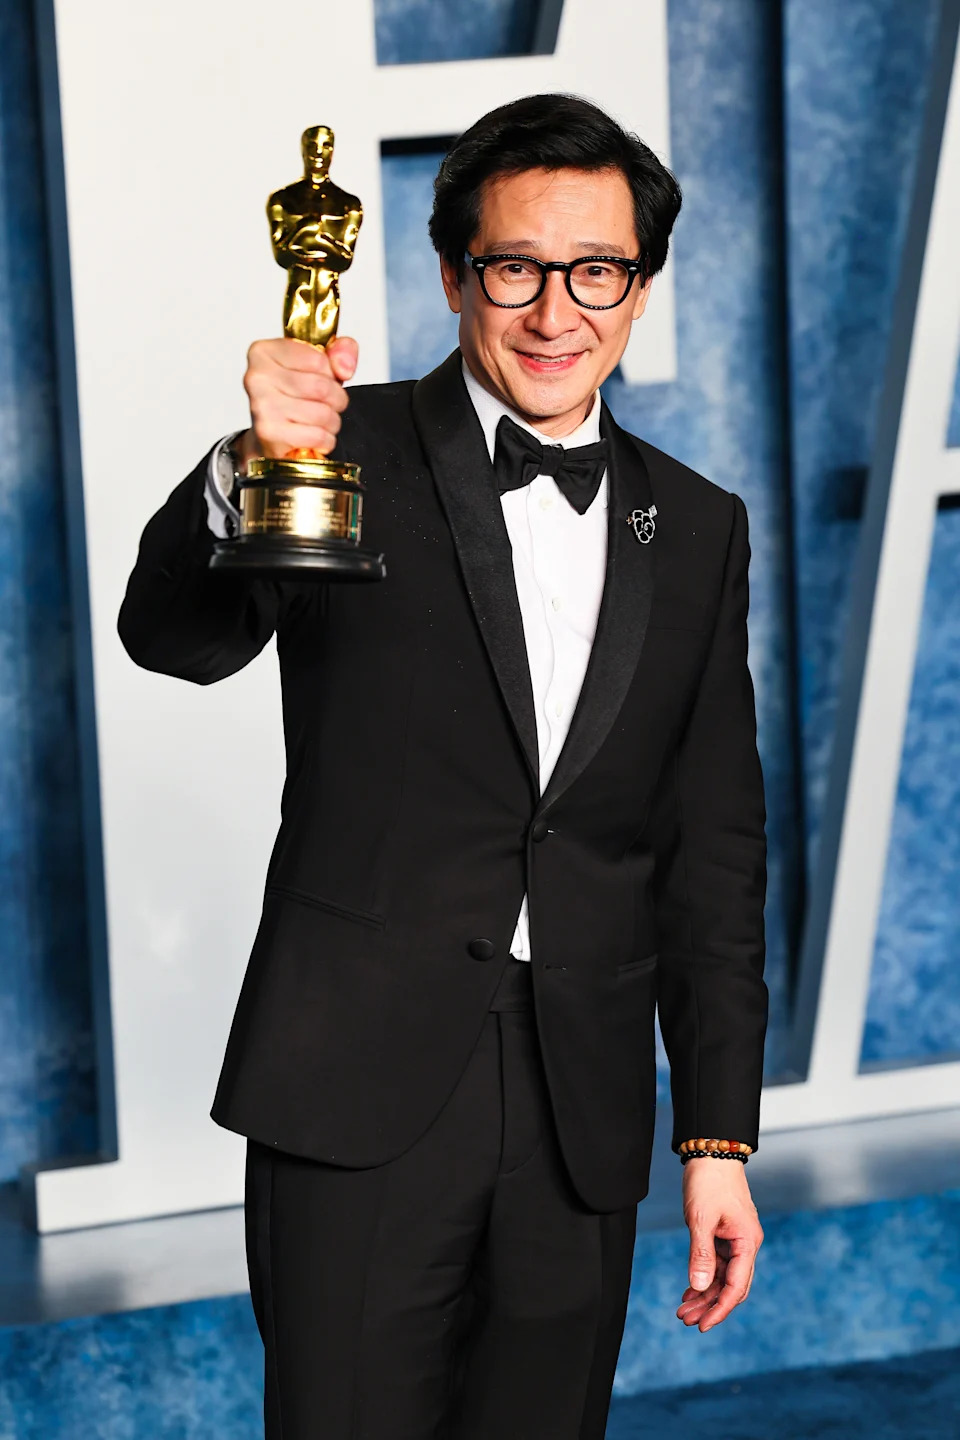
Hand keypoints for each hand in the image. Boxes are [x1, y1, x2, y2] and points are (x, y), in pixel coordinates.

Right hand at [237, 335, 357, 465]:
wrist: (274, 436)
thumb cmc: (295, 398)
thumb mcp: (321, 364)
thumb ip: (342, 351)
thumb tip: (344, 367)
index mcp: (264, 352)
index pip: (319, 359)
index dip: (331, 374)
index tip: (320, 378)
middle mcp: (257, 377)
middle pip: (321, 387)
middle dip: (336, 400)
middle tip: (327, 404)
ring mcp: (261, 406)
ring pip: (322, 414)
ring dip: (332, 422)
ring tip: (319, 421)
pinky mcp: (270, 434)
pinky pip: (318, 436)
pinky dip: (325, 440)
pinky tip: (313, 436)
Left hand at [677, 1158, 762, 1331]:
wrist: (711, 1151)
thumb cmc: (709, 1180)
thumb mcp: (701, 1218)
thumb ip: (701, 1254)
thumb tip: (699, 1286)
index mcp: (747, 1241)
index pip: (736, 1286)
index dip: (719, 1308)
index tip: (703, 1326)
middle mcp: (745, 1244)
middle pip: (731, 1285)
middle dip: (709, 1305)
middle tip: (685, 1320)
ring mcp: (736, 1239)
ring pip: (722, 1276)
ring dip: (704, 1293)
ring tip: (683, 1309)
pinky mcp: (725, 1234)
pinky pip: (717, 1263)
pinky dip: (704, 1276)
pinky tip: (689, 1289)